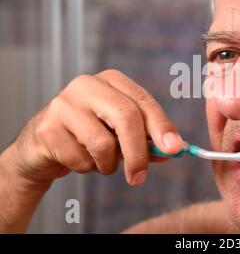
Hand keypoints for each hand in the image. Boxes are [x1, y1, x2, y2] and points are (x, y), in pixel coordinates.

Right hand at [6, 69, 184, 186]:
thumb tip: (174, 149)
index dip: (162, 127)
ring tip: (99, 161)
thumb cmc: (90, 135)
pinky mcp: (46, 127)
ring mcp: (64, 104)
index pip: (144, 102)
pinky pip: (80, 159)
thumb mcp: (121, 134)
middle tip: (139, 178)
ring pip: (103, 144)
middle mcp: (88, 85)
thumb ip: (147, 139)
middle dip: (138, 153)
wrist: (43, 144)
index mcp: (112, 81)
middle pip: (126, 117)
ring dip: (107, 164)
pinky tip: (77, 158)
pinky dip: (86, 168)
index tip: (175, 149)